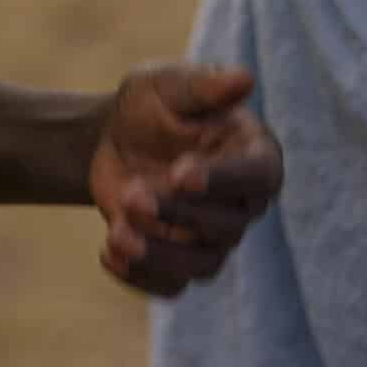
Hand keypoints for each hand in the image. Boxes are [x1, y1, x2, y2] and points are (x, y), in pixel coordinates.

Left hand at [89, 64, 280, 297]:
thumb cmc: (152, 104)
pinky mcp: (178, 260)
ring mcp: (211, 238)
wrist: (113, 136)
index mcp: (251, 154)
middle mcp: (241, 203)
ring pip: (202, 266)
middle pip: (226, 226)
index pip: (257, 177)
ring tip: (118, 233)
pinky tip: (108, 252)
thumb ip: (202, 87)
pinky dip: (141, 278)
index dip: (223, 181)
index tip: (181, 174)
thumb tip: (242, 79)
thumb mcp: (168, 84)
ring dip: (159, 254)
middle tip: (133, 194)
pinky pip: (171, 287)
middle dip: (176, 213)